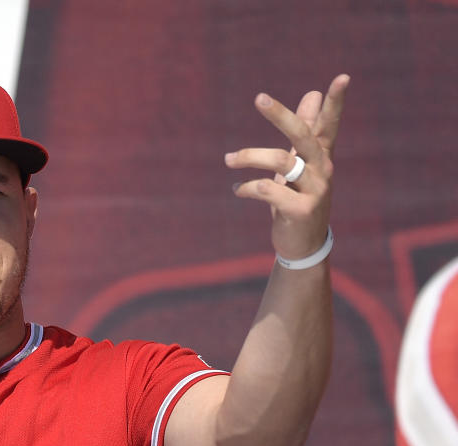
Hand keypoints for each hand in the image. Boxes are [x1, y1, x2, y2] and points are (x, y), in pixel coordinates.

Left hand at [225, 74, 349, 260]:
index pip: (330, 124)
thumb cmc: (299, 196)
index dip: (336, 102)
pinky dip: (247, 188)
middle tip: (259, 97)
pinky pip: (267, 190)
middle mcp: (323, 169)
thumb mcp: (302, 163)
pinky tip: (237, 189)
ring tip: (228, 159)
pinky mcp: (301, 210)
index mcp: (321, 155)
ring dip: (248, 157)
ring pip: (280, 162)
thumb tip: (312, 93)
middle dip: (281, 116)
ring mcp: (315, 190)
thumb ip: (306, 130)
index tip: (343, 77)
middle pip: (303, 136)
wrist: (302, 243)